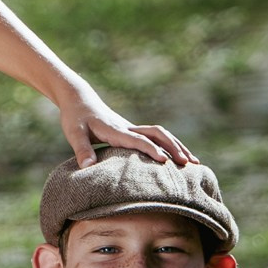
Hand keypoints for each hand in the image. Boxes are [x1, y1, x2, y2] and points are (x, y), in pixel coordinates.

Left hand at [58, 87, 195, 168]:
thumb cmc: (75, 118)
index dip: (151, 150)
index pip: (137, 140)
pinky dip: (170, 146)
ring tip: (194, 162)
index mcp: (115, 130)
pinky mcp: (132, 131)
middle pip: (157, 134)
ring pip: (160, 135)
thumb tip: (88, 168)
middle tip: (189, 163)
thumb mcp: (74, 133)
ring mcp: (132, 128)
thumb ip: (81, 150)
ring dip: (177, 146)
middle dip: (174, 147)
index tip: (165, 161)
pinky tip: (178, 157)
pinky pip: (156, 138)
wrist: (79, 99)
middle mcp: (128, 127)